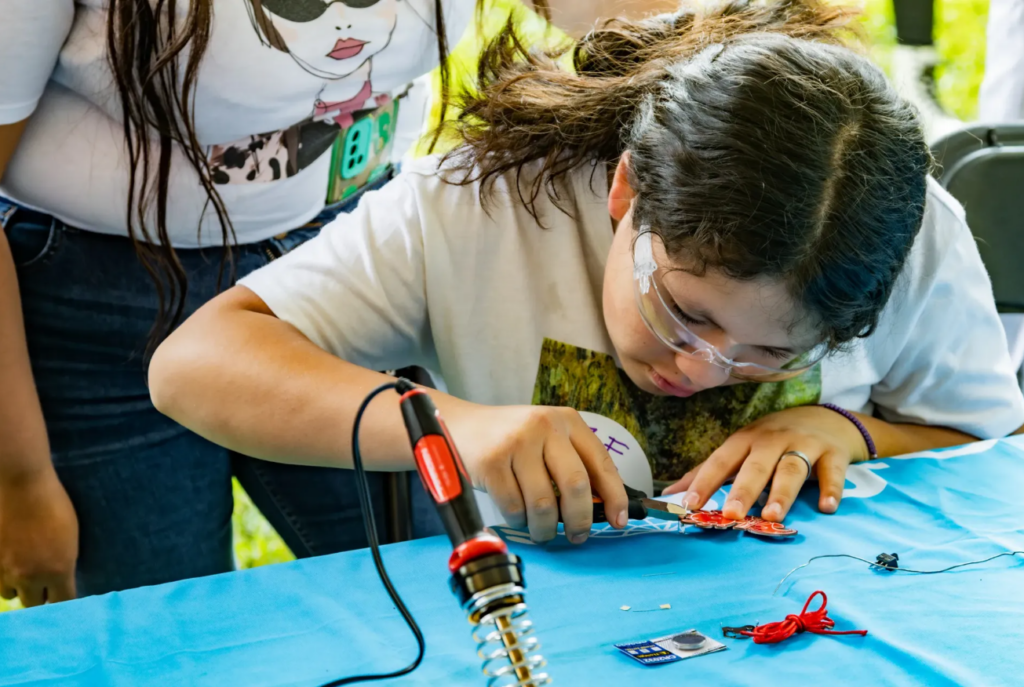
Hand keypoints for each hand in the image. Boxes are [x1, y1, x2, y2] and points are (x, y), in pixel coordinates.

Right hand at [0, 467, 78, 605]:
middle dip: (39, 597)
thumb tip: (59, 577)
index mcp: (59, 570)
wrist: (23, 486)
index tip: (62, 597)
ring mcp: (7, 570)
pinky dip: (2, 576)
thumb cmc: (54, 504)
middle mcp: (32, 577)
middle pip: (34, 604)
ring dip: (17, 588)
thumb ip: (63, 561)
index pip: (63, 601)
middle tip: (42, 589)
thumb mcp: (70, 536)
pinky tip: (9, 565)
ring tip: (23, 575)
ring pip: (10, 594)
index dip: (63, 600)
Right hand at [446, 404, 627, 543]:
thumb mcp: (546, 439)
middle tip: (578, 536)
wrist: (460, 426)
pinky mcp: (491, 462)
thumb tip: (600, 508)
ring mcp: (516, 443)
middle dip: (580, 520)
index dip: (615, 496)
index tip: (619, 521)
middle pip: (576, 485)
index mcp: (567, 420)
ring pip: (544, 503)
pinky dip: (518, 521)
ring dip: (545, 528)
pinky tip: (517, 515)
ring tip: (542, 531)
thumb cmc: (510, 440)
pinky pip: (514, 508)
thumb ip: (572, 463)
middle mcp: (544, 426)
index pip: (601, 462)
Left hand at [662, 405, 869, 521]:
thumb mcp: (742, 449)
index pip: (721, 460)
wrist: (827, 419)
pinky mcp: (833, 454)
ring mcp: (804, 444)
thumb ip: (710, 472)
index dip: (705, 481)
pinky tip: (826, 507)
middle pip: (756, 465)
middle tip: (732, 515)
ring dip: (782, 492)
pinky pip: (832, 471)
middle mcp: (772, 440)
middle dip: (743, 490)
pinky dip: (831, 489)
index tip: (690, 504)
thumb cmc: (774, 440)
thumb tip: (670, 494)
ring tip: (773, 515)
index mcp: (745, 440)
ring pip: (791, 468)